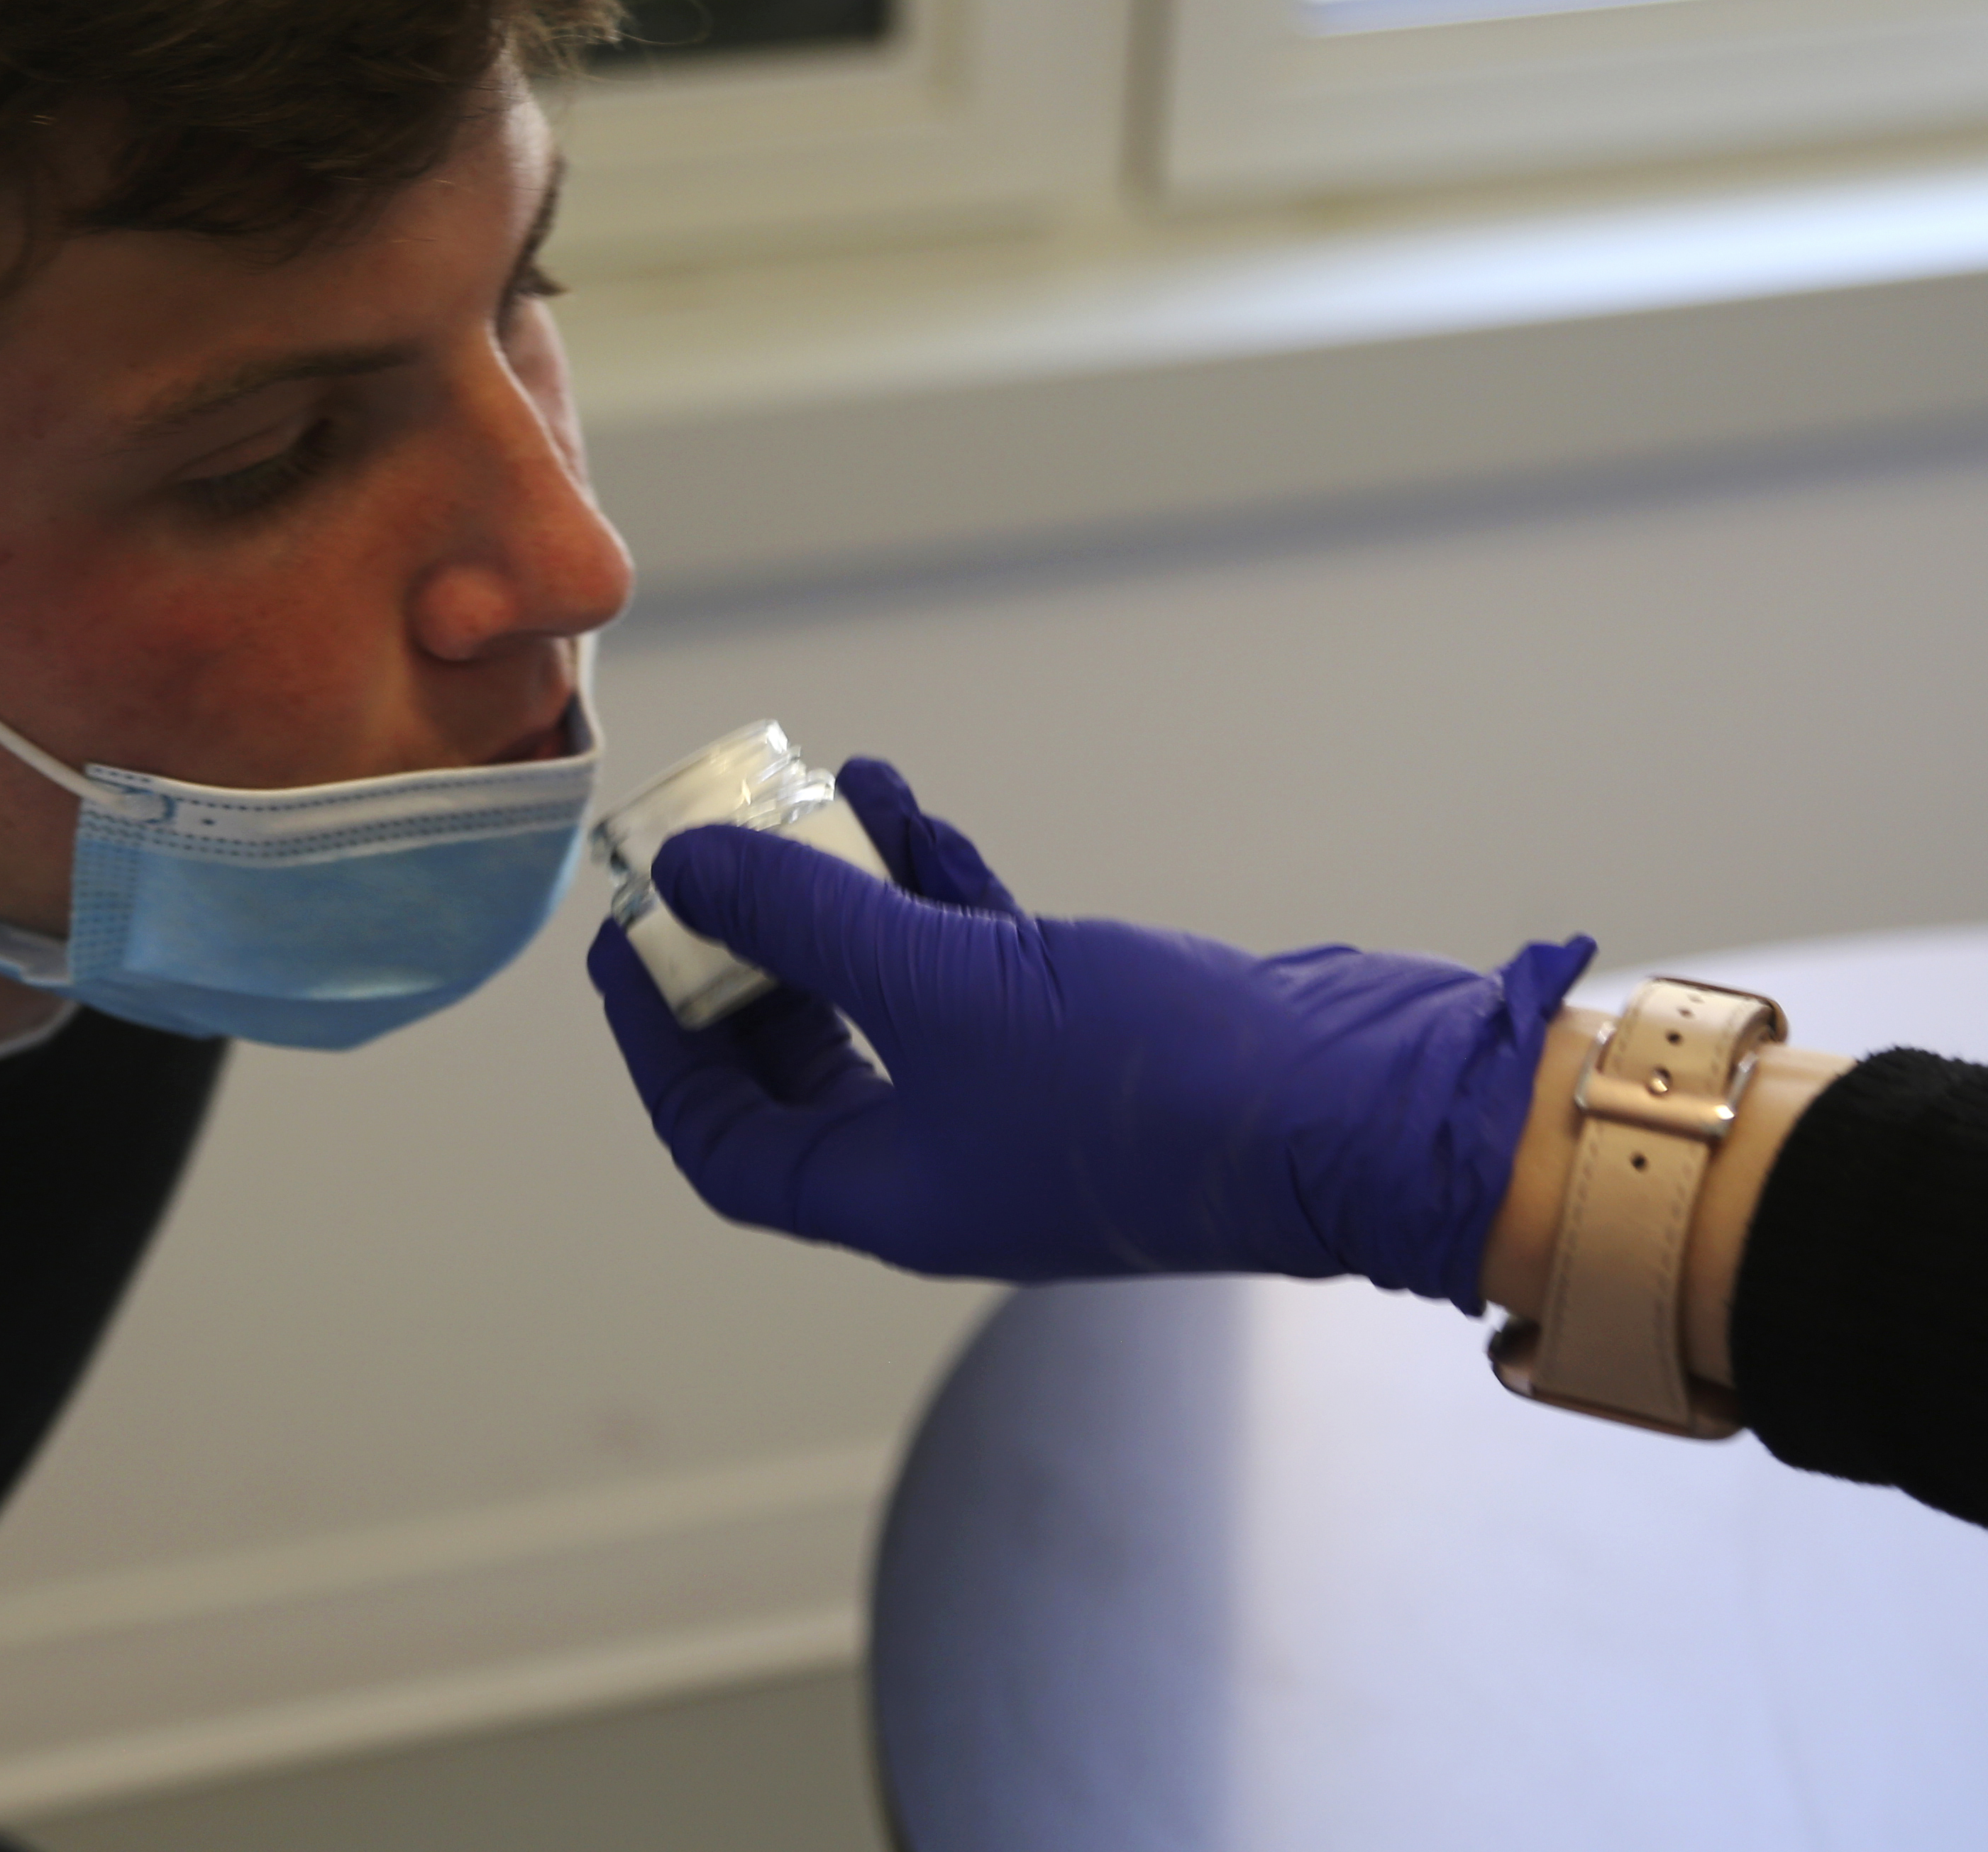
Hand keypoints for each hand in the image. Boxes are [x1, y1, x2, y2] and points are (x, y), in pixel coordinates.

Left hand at [589, 759, 1591, 1299]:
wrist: (1360, 1104)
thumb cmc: (1156, 1085)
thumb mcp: (950, 986)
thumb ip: (810, 921)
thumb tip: (690, 868)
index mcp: (892, 1195)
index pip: (723, 1143)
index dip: (656, 1047)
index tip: (627, 941)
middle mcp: (945, 1161)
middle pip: (793, 1068)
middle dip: (743, 961)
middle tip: (706, 864)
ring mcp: (1017, 1104)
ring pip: (886, 999)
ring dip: (838, 899)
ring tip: (806, 791)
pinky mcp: (1086, 1040)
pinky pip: (973, 963)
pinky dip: (933, 886)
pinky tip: (905, 800)